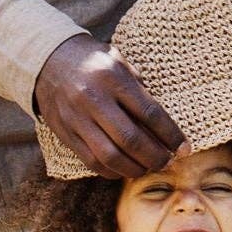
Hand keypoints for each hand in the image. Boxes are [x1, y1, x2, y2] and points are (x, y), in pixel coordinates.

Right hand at [33, 33, 183, 178]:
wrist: (48, 60)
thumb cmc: (93, 61)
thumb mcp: (119, 62)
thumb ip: (140, 89)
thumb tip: (164, 126)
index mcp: (113, 78)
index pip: (150, 113)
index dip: (171, 135)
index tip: (184, 148)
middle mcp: (94, 99)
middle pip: (132, 140)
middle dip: (156, 156)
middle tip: (168, 162)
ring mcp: (77, 118)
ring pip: (111, 156)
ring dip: (136, 168)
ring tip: (149, 168)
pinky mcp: (66, 133)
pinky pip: (92, 161)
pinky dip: (113, 171)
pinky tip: (126, 169)